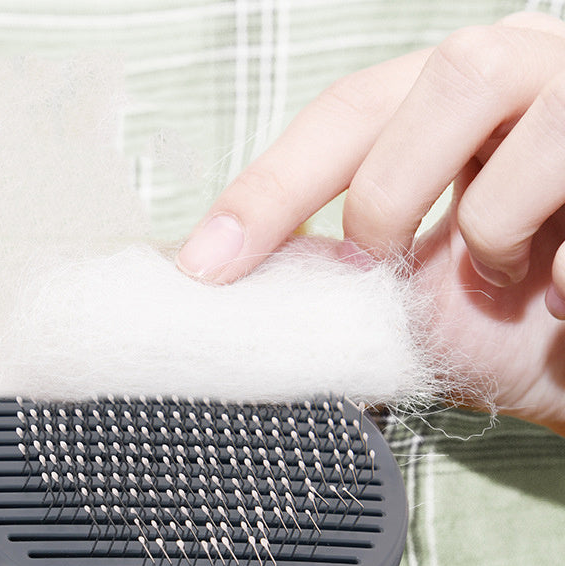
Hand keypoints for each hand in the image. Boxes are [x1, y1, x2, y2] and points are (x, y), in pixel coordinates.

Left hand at [176, 12, 564, 434]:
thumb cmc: (520, 324)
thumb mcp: (418, 296)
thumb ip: (346, 270)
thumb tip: (236, 269)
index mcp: (456, 108)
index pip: (347, 117)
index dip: (269, 189)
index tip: (205, 265)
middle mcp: (523, 73)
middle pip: (429, 75)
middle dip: (382, 193)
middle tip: (390, 266)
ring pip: (486, 82)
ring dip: (478, 217)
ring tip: (499, 279)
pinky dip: (560, 263)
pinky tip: (563, 299)